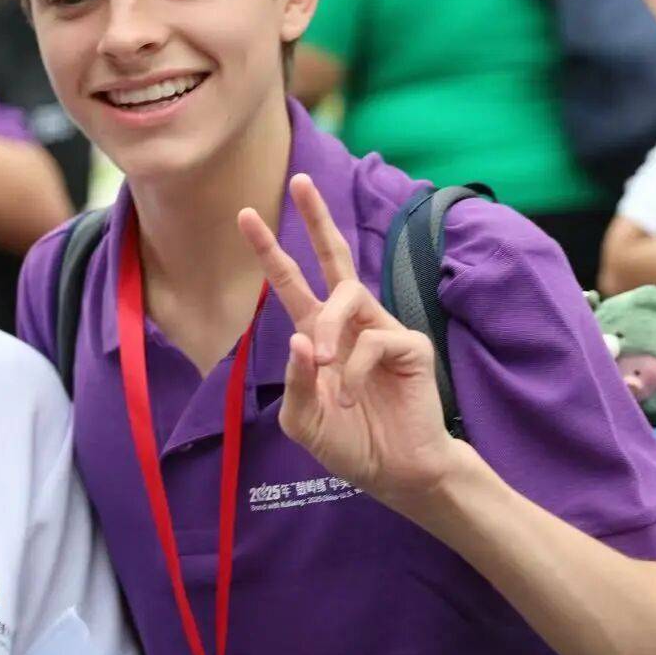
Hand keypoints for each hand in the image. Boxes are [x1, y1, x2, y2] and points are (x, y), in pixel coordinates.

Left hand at [237, 174, 467, 509]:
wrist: (395, 473)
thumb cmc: (350, 443)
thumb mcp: (303, 419)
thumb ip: (293, 382)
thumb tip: (299, 337)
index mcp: (318, 333)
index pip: (291, 281)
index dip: (270, 249)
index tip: (245, 215)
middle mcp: (349, 322)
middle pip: (333, 256)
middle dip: (315, 218)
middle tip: (299, 181)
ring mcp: (381, 328)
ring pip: (347, 298)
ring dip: (327, 331)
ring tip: (323, 367)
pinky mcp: (409, 344)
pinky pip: (373, 340)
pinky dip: (354, 370)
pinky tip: (352, 397)